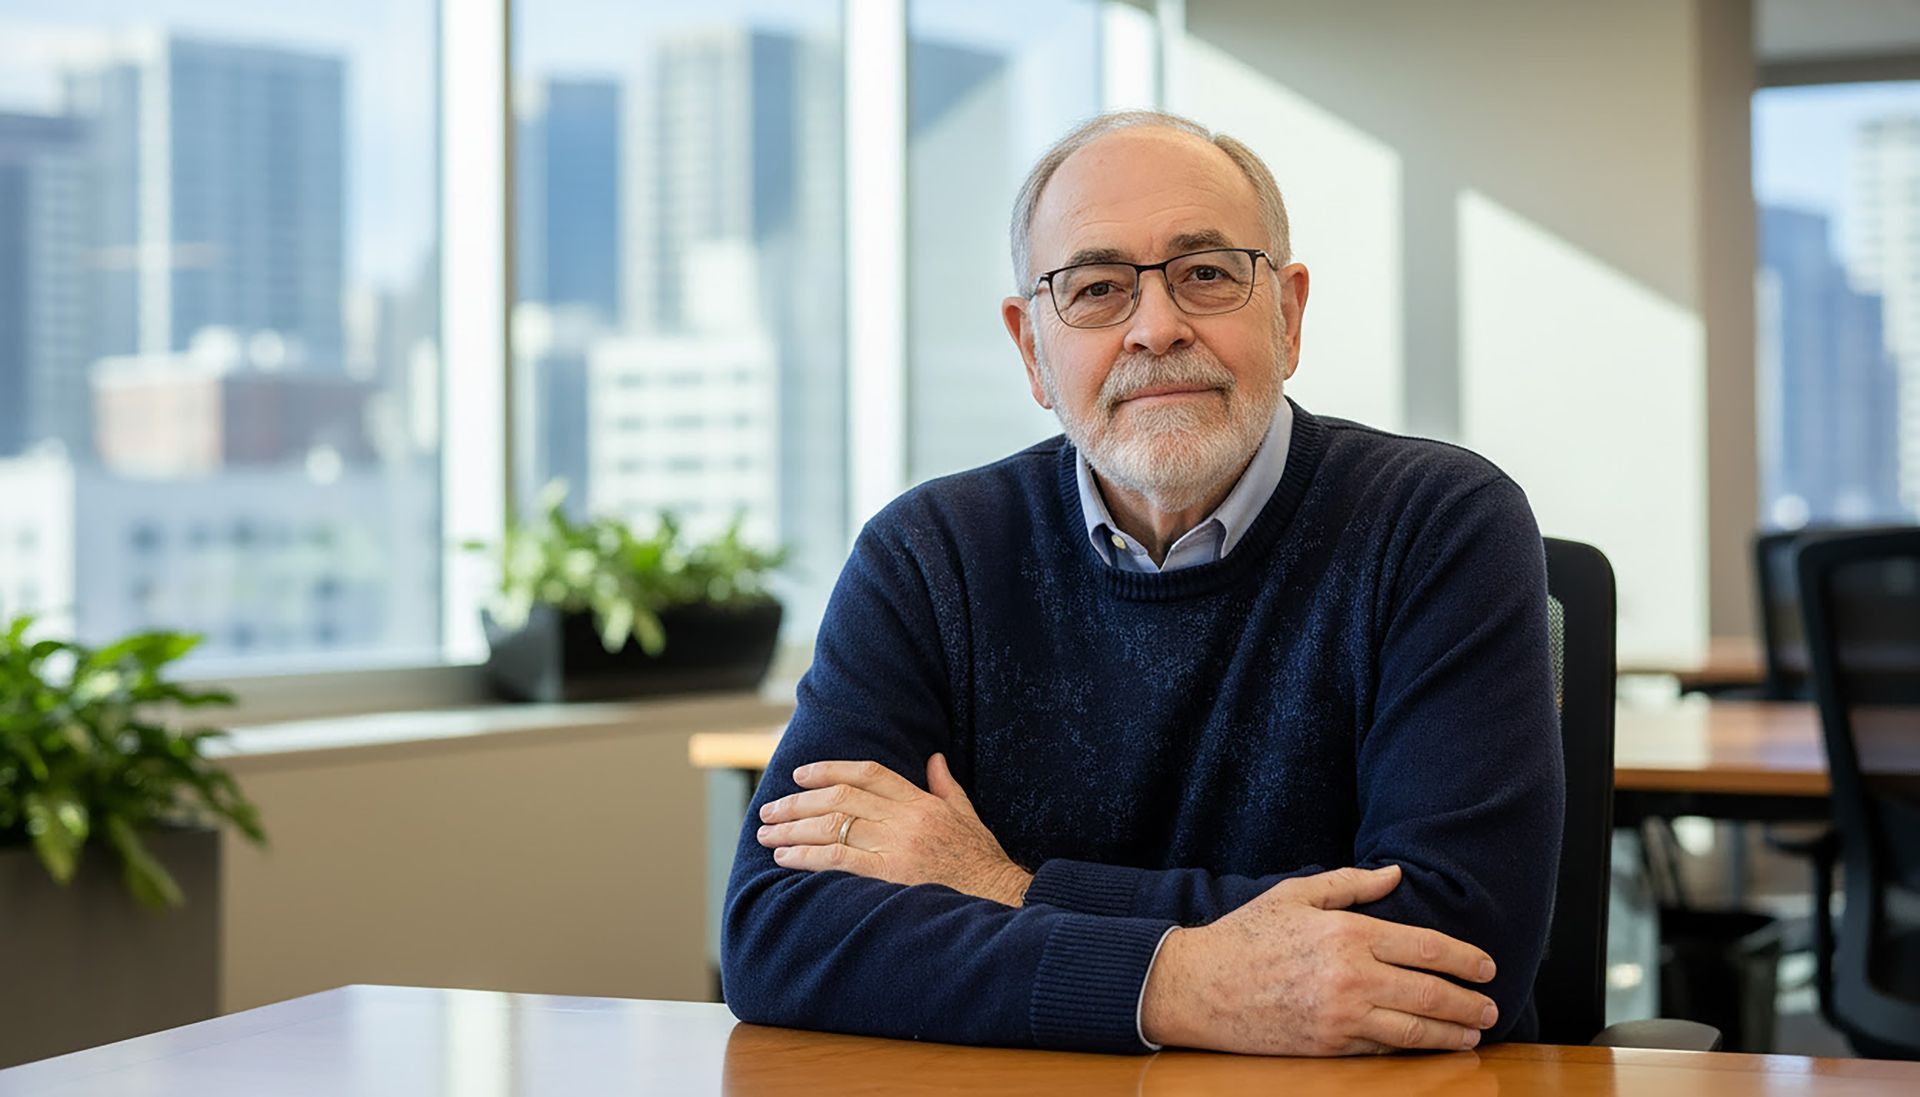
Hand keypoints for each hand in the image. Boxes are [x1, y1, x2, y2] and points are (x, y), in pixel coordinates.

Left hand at [756, 755, 1031, 906]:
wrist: (1000, 898)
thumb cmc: (982, 862)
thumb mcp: (968, 815)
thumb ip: (946, 786)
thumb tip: (934, 758)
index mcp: (922, 801)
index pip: (868, 773)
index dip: (830, 769)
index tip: (800, 774)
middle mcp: (906, 818)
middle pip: (841, 797)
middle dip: (799, 801)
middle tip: (770, 809)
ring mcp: (898, 845)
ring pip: (833, 825)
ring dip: (794, 829)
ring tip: (767, 834)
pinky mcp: (891, 874)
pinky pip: (839, 859)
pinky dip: (807, 856)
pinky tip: (786, 858)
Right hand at [1140, 865, 1498, 1054]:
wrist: (1198, 986)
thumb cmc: (1244, 936)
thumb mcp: (1295, 895)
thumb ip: (1351, 883)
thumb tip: (1396, 874)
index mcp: (1348, 934)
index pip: (1427, 948)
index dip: (1466, 960)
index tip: (1487, 967)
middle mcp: (1351, 977)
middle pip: (1431, 994)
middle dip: (1469, 1002)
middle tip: (1491, 1007)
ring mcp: (1341, 1017)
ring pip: (1414, 1030)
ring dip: (1451, 1033)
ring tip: (1472, 1033)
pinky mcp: (1328, 1047)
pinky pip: (1382, 1050)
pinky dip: (1411, 1049)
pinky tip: (1428, 1046)